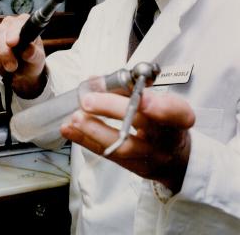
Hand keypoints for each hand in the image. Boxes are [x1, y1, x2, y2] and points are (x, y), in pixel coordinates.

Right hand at [0, 15, 46, 97]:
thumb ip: (34, 54)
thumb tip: (28, 50)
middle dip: (5, 52)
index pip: (19, 22)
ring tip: (12, 66)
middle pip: (0, 32)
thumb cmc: (31, 60)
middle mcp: (9, 23)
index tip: (12, 43)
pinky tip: (2, 64)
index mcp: (25, 22)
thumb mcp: (37, 59)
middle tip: (12, 67)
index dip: (14, 32)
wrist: (22, 70)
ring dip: (1, 59)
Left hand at [61, 90, 194, 193]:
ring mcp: (150, 156)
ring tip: (76, 117)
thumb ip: (133, 89)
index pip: (174, 112)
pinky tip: (69, 129)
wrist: (179, 159)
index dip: (158, 106)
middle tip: (89, 100)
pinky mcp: (134, 168)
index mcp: (178, 116)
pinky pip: (107, 154)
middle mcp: (166, 138)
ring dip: (94, 130)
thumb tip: (95, 80)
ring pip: (122, 146)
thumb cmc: (166, 122)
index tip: (141, 98)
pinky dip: (85, 140)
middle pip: (142, 124)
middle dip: (113, 110)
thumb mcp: (163, 102)